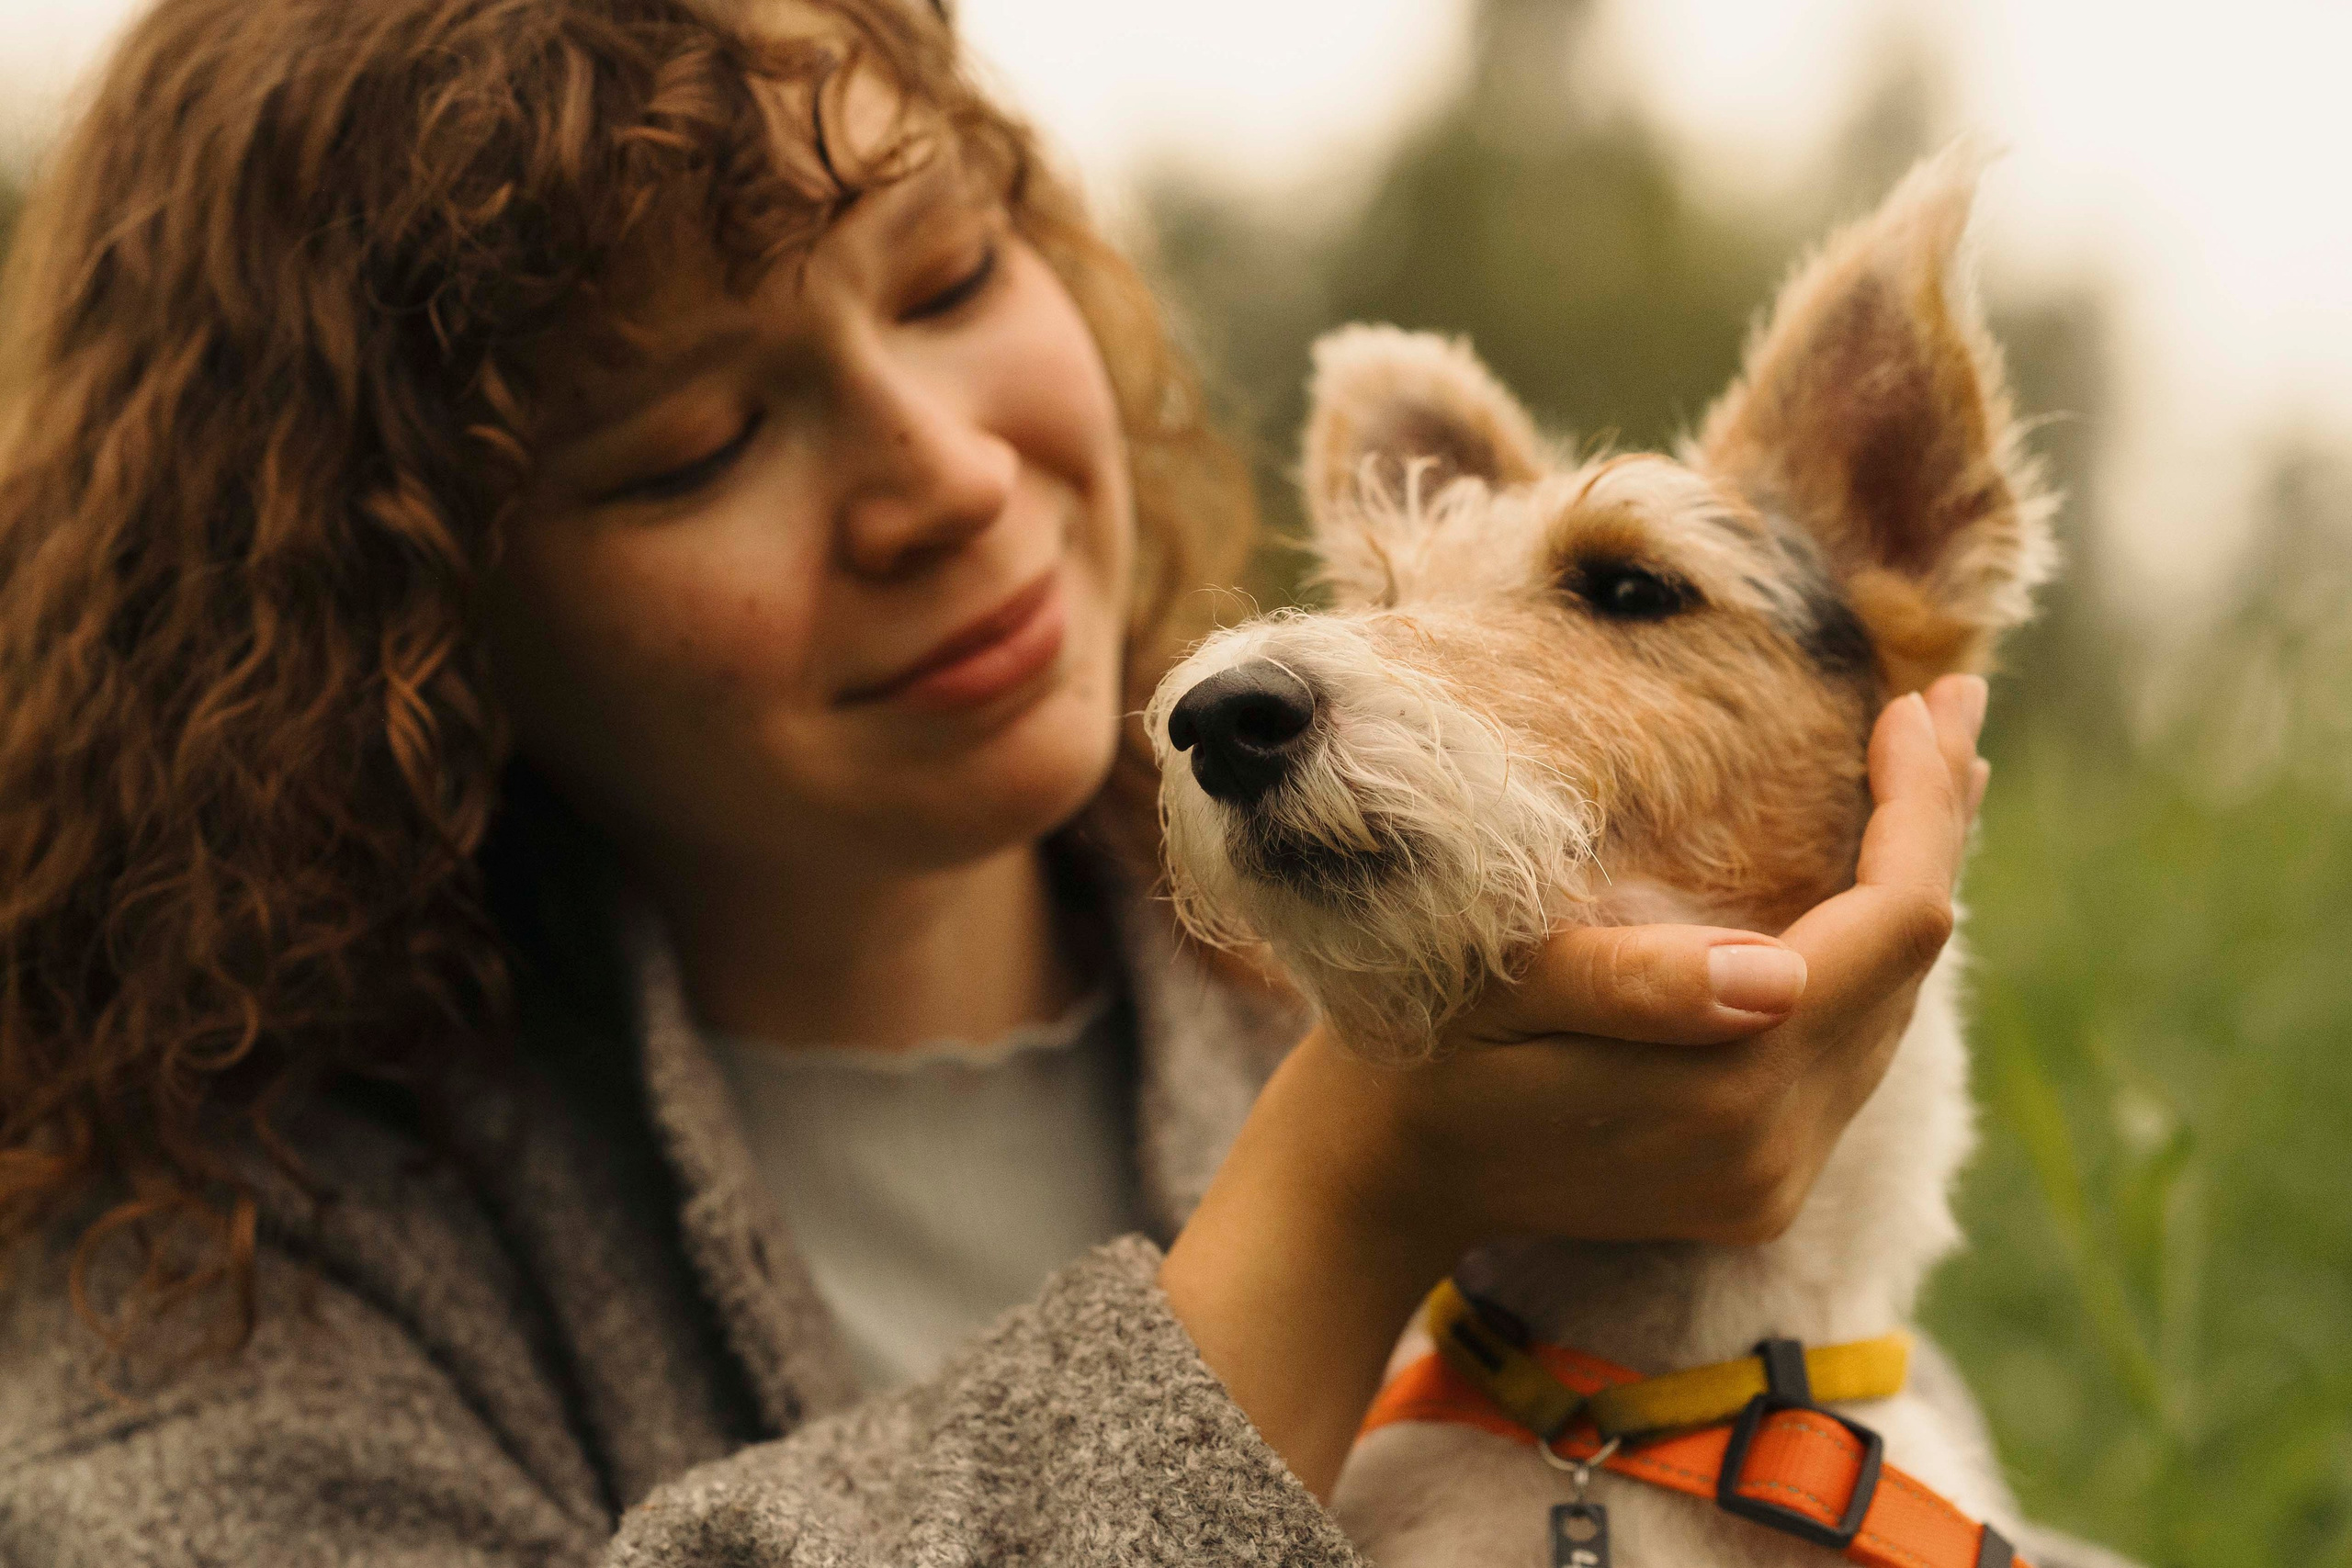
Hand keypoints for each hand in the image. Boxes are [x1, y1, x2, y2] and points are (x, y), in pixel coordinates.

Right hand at [1340, 671, 1990, 1251]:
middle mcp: (1778, 1151)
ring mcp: (1777, 1178)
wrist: (1385, 1178)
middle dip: (1935, 826)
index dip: (1919, 809)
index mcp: (1729, 1094)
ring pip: (1895, 1007)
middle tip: (1950, 704)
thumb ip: (1639, 986)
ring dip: (1911, 886)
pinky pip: (1856, 1052)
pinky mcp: (1764, 1185)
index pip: (1891, 926)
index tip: (1918, 703)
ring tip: (1929, 773)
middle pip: (1912, 962)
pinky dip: (1873, 956)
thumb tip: (1781, 976)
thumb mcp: (1504, 989)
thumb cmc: (1428, 1049)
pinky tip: (1872, 889)